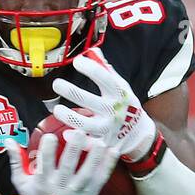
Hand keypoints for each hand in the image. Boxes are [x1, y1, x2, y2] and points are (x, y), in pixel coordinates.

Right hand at [4, 130, 118, 194]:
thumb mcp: (21, 182)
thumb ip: (16, 160)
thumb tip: (7, 139)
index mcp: (43, 184)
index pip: (44, 166)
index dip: (47, 151)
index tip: (50, 137)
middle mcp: (61, 189)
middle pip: (68, 168)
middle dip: (73, 150)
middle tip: (79, 132)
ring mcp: (77, 193)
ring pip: (87, 174)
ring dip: (95, 157)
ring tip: (100, 140)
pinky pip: (101, 179)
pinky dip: (108, 166)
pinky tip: (113, 150)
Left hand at [51, 48, 156, 162]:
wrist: (138, 133)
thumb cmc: (126, 105)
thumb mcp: (121, 86)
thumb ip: (106, 70)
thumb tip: (93, 51)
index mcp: (119, 93)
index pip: (105, 78)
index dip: (90, 69)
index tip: (77, 62)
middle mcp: (114, 111)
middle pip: (91, 101)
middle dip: (72, 92)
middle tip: (56, 84)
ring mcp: (108, 129)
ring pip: (88, 125)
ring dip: (71, 118)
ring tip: (57, 110)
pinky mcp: (104, 143)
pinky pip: (89, 144)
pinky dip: (78, 140)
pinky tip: (66, 134)